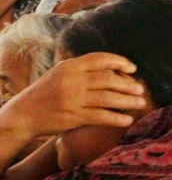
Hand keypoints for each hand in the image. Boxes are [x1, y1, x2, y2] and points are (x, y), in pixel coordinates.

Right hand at [0, 53, 145, 141]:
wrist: (24, 114)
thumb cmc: (46, 92)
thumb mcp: (60, 73)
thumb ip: (82, 69)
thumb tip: (112, 68)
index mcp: (70, 66)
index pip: (100, 59)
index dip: (120, 62)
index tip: (133, 68)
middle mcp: (72, 80)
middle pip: (108, 79)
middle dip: (128, 84)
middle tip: (141, 89)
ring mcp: (73, 99)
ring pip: (108, 98)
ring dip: (127, 101)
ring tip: (140, 103)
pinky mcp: (74, 116)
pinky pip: (101, 116)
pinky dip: (116, 118)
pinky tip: (127, 120)